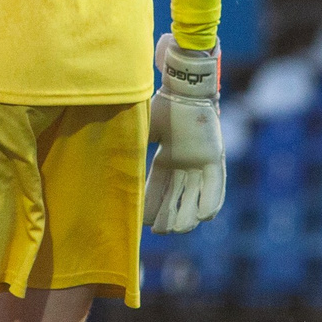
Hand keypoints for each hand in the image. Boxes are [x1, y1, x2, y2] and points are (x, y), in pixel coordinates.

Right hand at [145, 34, 226, 233]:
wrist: (185, 89)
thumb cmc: (163, 106)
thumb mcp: (143, 130)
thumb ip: (130, 147)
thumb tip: (105, 159)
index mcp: (167, 158)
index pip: (157, 187)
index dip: (150, 204)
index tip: (141, 221)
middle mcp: (184, 163)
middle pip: (176, 196)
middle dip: (168, 215)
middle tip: (161, 232)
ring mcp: (201, 162)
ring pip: (195, 195)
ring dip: (187, 213)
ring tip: (179, 230)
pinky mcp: (215, 157)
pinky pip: (216, 184)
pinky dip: (211, 200)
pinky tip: (205, 217)